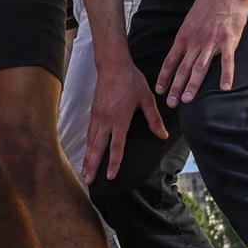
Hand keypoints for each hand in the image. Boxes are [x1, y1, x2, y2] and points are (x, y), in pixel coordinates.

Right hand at [83, 54, 168, 182]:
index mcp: (119, 119)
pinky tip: (87, 152)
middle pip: (97, 148)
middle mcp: (105, 120)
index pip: (116, 146)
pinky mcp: (93, 112)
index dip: (113, 163)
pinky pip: (89, 133)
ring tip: (84, 172)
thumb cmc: (131, 80)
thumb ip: (154, 119)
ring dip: (87, 158)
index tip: (110, 177)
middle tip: (88, 182)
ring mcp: (97, 116)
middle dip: (92, 166)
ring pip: (90, 142)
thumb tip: (162, 135)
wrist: (113, 65)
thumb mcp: (147, 99)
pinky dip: (87, 145)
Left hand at [156, 0, 247, 106]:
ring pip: (200, 68)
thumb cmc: (208, 3)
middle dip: (175, 87)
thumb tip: (181, 47)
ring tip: (187, 99)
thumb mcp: (190, 18)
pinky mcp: (229, 41)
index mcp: (184, 36)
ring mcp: (212, 42)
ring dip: (193, 85)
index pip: (171, 60)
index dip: (164, 76)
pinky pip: (227, 61)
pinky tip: (224, 88)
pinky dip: (226, 75)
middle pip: (183, 68)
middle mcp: (196, 41)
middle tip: (171, 103)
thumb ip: (186, 35)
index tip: (159, 90)